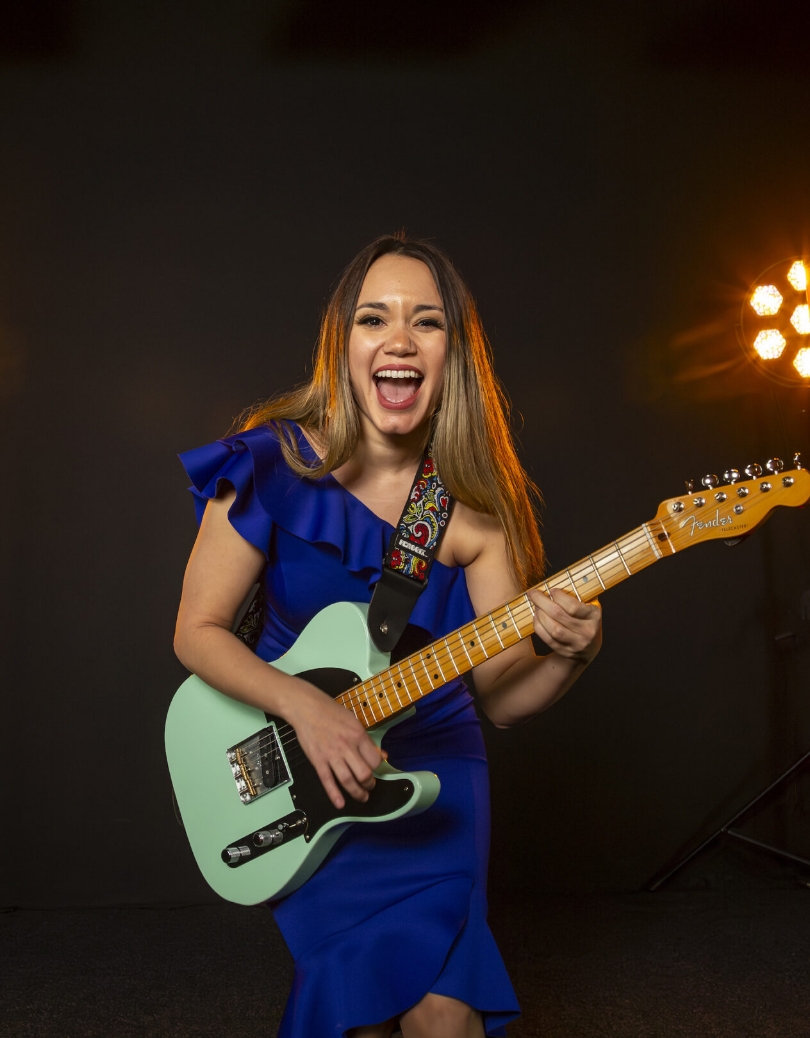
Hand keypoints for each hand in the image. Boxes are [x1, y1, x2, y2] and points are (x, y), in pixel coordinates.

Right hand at [283, 679, 386, 809]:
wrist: (306, 708)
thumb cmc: (331, 712)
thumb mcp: (353, 721)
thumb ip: (367, 740)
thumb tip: (382, 755)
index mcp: (358, 735)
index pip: (374, 759)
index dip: (377, 768)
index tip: (375, 770)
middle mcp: (347, 747)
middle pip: (364, 773)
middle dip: (369, 784)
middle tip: (370, 786)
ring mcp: (332, 755)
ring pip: (348, 780)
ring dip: (357, 792)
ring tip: (362, 797)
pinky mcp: (318, 761)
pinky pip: (327, 781)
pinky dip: (334, 794)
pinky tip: (340, 803)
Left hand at [528, 588, 601, 664]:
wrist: (589, 647)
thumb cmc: (585, 619)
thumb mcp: (589, 605)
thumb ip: (579, 593)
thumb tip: (560, 579)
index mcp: (594, 616)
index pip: (573, 606)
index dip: (559, 596)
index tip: (552, 590)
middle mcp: (587, 631)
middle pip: (559, 616)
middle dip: (542, 602)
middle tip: (533, 593)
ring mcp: (576, 644)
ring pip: (553, 629)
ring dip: (540, 615)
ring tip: (536, 606)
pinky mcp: (565, 651)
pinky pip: (548, 639)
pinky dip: (539, 627)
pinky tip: (536, 618)